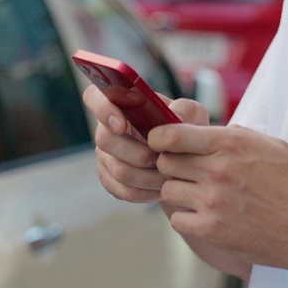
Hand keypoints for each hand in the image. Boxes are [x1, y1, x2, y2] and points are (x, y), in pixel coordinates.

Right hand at [83, 85, 208, 204]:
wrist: (189, 161)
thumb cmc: (187, 130)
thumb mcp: (194, 114)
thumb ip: (185, 109)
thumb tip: (173, 115)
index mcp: (122, 103)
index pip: (93, 96)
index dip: (102, 110)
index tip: (122, 125)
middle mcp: (107, 128)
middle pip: (105, 140)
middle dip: (139, 152)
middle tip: (163, 157)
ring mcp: (106, 156)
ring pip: (118, 169)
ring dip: (148, 175)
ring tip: (170, 174)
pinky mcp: (111, 180)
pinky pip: (124, 190)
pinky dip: (147, 191)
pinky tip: (162, 187)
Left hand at [149, 124, 287, 274]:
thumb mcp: (273, 146)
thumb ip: (239, 135)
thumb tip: (216, 131)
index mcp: (231, 144)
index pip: (172, 135)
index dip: (160, 137)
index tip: (161, 142)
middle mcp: (217, 170)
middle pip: (166, 162)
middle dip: (174, 165)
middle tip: (189, 172)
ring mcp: (212, 201)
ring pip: (168, 190)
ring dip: (180, 192)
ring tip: (200, 195)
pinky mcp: (211, 230)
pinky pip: (177, 219)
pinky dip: (187, 218)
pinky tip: (205, 216)